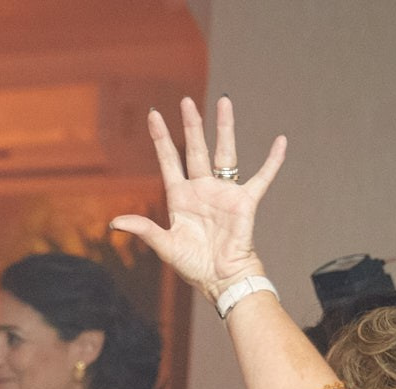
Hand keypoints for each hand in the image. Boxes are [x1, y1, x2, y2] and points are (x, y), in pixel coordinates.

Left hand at [109, 97, 284, 301]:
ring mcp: (224, 193)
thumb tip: (114, 222)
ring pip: (225, 153)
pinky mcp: (245, 202)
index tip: (154, 115)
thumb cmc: (194, 265)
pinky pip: (262, 177)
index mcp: (180, 198)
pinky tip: (281, 142)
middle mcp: (202, 190)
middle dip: (191, 125)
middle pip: (196, 150)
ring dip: (224, 128)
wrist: (221, 280)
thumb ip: (143, 229)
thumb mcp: (165, 246)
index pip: (169, 161)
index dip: (161, 139)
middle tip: (186, 101)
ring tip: (224, 102)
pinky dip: (273, 161)